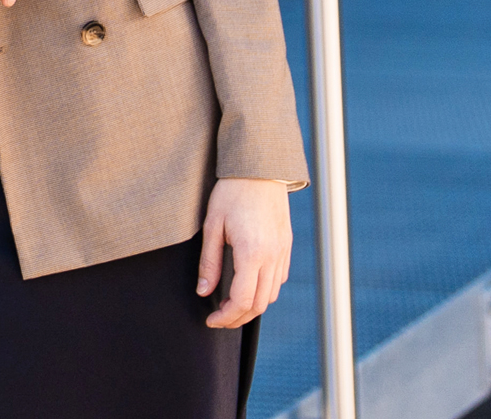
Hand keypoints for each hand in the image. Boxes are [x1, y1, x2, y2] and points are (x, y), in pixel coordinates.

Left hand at [198, 178, 292, 326]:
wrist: (259, 169)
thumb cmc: (231, 193)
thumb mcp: (212, 226)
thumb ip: (210, 262)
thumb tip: (204, 292)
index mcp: (252, 253)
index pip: (243, 300)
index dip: (227, 317)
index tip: (212, 320)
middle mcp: (273, 257)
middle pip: (260, 304)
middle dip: (238, 318)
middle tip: (218, 319)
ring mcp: (283, 252)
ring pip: (272, 294)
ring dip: (252, 306)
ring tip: (231, 306)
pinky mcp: (287, 246)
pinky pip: (278, 279)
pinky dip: (264, 291)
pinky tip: (248, 286)